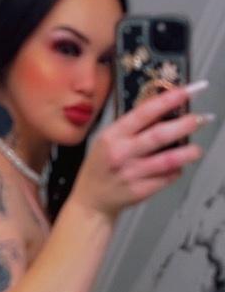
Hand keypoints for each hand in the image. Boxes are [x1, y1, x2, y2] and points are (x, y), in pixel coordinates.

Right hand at [71, 81, 212, 220]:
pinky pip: (166, 178)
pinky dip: (176, 170)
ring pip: (167, 160)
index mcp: (113, 135)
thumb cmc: (102, 166)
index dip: (168, 100)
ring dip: (187, 153)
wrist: (91, 200)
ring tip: (196, 149)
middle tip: (200, 119)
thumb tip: (164, 107)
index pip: (144, 113)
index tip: (187, 91)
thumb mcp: (108, 139)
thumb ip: (132, 125)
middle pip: (158, 135)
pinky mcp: (140, 191)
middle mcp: (121, 153)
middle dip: (183, 125)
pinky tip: (178, 166)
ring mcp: (131, 174)